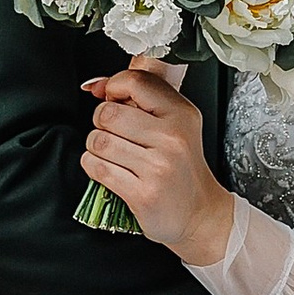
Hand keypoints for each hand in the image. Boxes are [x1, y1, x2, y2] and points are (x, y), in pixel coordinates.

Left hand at [80, 59, 233, 263]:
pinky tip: (109, 170)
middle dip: (102, 122)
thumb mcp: (175, 124)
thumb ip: (141, 97)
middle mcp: (172, 138)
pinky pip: (97, 168)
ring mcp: (158, 167)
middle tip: (115, 133)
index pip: (134, 81)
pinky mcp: (142, 193)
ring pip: (99, 141)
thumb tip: (98, 85)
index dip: (113, 88)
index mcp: (181, 114)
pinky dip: (94, 167)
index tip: (114, 99)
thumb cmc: (182, 168)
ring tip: (113, 154)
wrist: (199, 213)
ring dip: (96, 147)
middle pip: (108, 112)